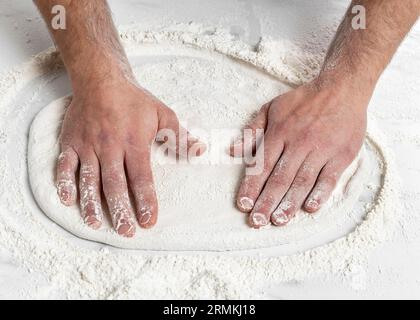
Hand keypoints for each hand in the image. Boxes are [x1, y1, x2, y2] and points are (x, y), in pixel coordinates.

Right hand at [55, 79, 204, 236]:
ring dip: (92, 204)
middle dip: (120, 211)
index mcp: (134, 142)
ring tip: (97, 224)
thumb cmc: (134, 100)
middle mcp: (109, 147)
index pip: (141, 178)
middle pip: (114, 185)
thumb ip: (179, 136)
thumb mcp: (163, 114)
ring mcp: (87, 146)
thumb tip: (199, 150)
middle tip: (126, 232)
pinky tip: (68, 201)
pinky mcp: (70, 142)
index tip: (149, 221)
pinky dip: (65, 183)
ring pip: (88, 180)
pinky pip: (65, 166)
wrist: (101, 79)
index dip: (145, 201)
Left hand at [231, 80, 368, 227]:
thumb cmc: (303, 100)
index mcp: (280, 132)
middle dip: (267, 202)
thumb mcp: (272, 108)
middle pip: (280, 178)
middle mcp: (299, 143)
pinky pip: (329, 178)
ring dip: (290, 204)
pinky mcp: (341, 155)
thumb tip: (233, 150)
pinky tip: (310, 208)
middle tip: (257, 222)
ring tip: (278, 221)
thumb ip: (252, 130)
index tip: (244, 205)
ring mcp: (322, 150)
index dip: (252, 187)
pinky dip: (320, 194)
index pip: (262, 165)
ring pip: (303, 181)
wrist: (342, 89)